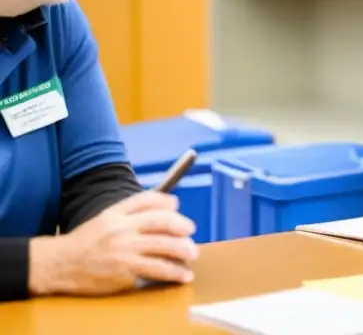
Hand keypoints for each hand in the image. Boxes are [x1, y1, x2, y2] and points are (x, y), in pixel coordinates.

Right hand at [30, 190, 198, 295]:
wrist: (58, 265)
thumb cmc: (85, 242)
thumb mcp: (104, 219)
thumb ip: (131, 211)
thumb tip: (170, 206)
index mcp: (116, 213)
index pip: (148, 199)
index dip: (166, 201)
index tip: (177, 206)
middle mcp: (121, 229)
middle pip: (162, 222)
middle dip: (182, 226)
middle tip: (191, 233)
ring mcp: (123, 251)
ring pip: (163, 247)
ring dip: (183, 251)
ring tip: (192, 255)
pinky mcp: (124, 272)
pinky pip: (155, 270)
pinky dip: (173, 273)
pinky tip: (182, 275)